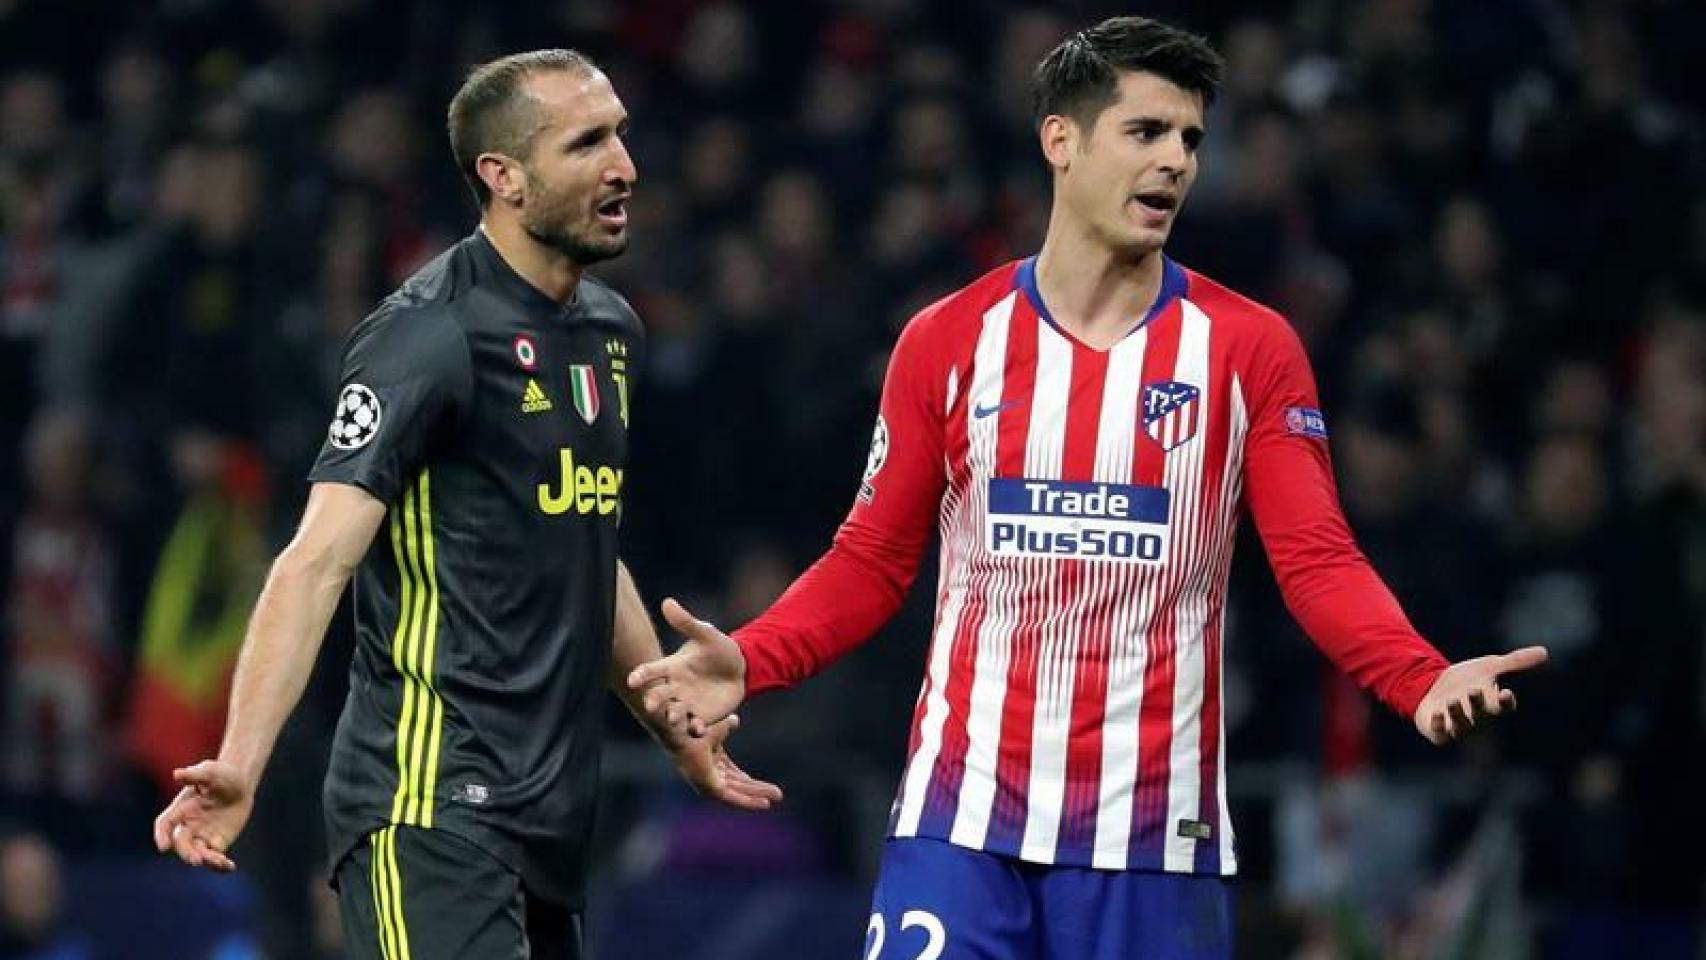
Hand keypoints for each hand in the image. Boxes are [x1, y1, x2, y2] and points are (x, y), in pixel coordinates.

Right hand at [151, 760, 253, 871]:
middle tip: (197, 860)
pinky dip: (221, 865)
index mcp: (180, 809)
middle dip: (187, 852)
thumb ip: (194, 774)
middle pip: (181, 843)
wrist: (239, 783)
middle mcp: (188, 826)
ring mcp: (202, 836)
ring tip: (219, 862)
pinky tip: (230, 867)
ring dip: (206, 860)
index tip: (163, 847)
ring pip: (198, 853)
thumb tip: (177, 774)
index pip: (165, 824)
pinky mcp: (217, 843)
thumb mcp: (209, 771)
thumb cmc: (220, 775)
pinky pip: (216, 857)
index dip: (161, 835)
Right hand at [626, 597, 747, 737]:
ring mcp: (687, 704)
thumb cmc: (718, 648)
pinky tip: (698, 727)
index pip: (651, 671)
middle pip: (658, 696)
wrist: (740, 669)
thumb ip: (686, 622)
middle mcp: (675, 687)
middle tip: (651, 706)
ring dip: (672, 717)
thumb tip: (667, 602)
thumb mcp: (705, 634)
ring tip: (674, 718)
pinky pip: (694, 726)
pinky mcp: (701, 717)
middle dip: (653, 701)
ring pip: (674, 713)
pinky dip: (695, 728)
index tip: (632, 680)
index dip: (640, 676)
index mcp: (672, 667)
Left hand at [661, 714, 782, 810]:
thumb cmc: (690, 726)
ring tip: (776, 798)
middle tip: (778, 795)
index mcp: (711, 762)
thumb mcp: (717, 728)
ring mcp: (709, 782)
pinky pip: (733, 797)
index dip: (750, 782)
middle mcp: (709, 774)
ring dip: (757, 796)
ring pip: (738, 793)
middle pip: (739, 786)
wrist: (680, 728)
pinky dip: (748, 801)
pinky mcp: (709, 787)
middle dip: (758, 790)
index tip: (766, 787)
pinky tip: (764, 803)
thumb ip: (726, 727)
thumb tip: (734, 719)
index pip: (735, 776)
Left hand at [1413, 646, 1548, 743]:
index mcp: (1493, 706)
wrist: (1434, 688)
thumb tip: (1544, 651)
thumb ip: (1514, 662)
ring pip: (1461, 726)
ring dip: (1458, 714)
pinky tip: (1437, 714)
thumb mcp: (1489, 667)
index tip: (1505, 693)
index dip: (1506, 702)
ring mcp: (1458, 727)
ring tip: (1453, 700)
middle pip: (1482, 716)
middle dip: (1478, 704)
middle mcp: (1478, 720)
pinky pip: (1440, 734)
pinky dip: (1438, 725)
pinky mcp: (1439, 732)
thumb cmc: (1468, 680)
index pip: (1504, 708)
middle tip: (1474, 690)